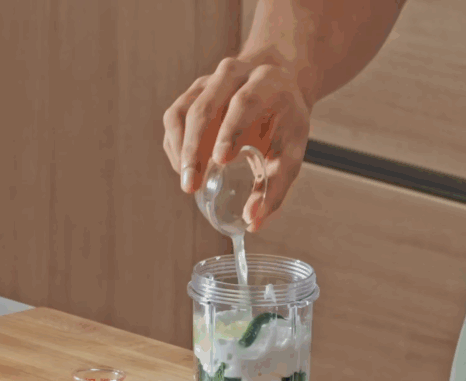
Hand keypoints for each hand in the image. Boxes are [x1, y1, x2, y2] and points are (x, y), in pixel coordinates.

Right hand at [163, 56, 310, 231]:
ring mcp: (208, 80)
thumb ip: (275, 187)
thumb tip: (253, 223)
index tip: (220, 161)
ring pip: (183, 112)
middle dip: (194, 148)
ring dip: (180, 150)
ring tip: (188, 182)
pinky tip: (184, 168)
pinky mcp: (191, 92)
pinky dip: (175, 146)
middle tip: (191, 185)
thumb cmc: (284, 123)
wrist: (276, 85)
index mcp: (266, 81)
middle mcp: (234, 73)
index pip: (244, 102)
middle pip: (205, 107)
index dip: (229, 131)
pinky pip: (174, 118)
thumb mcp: (291, 150)